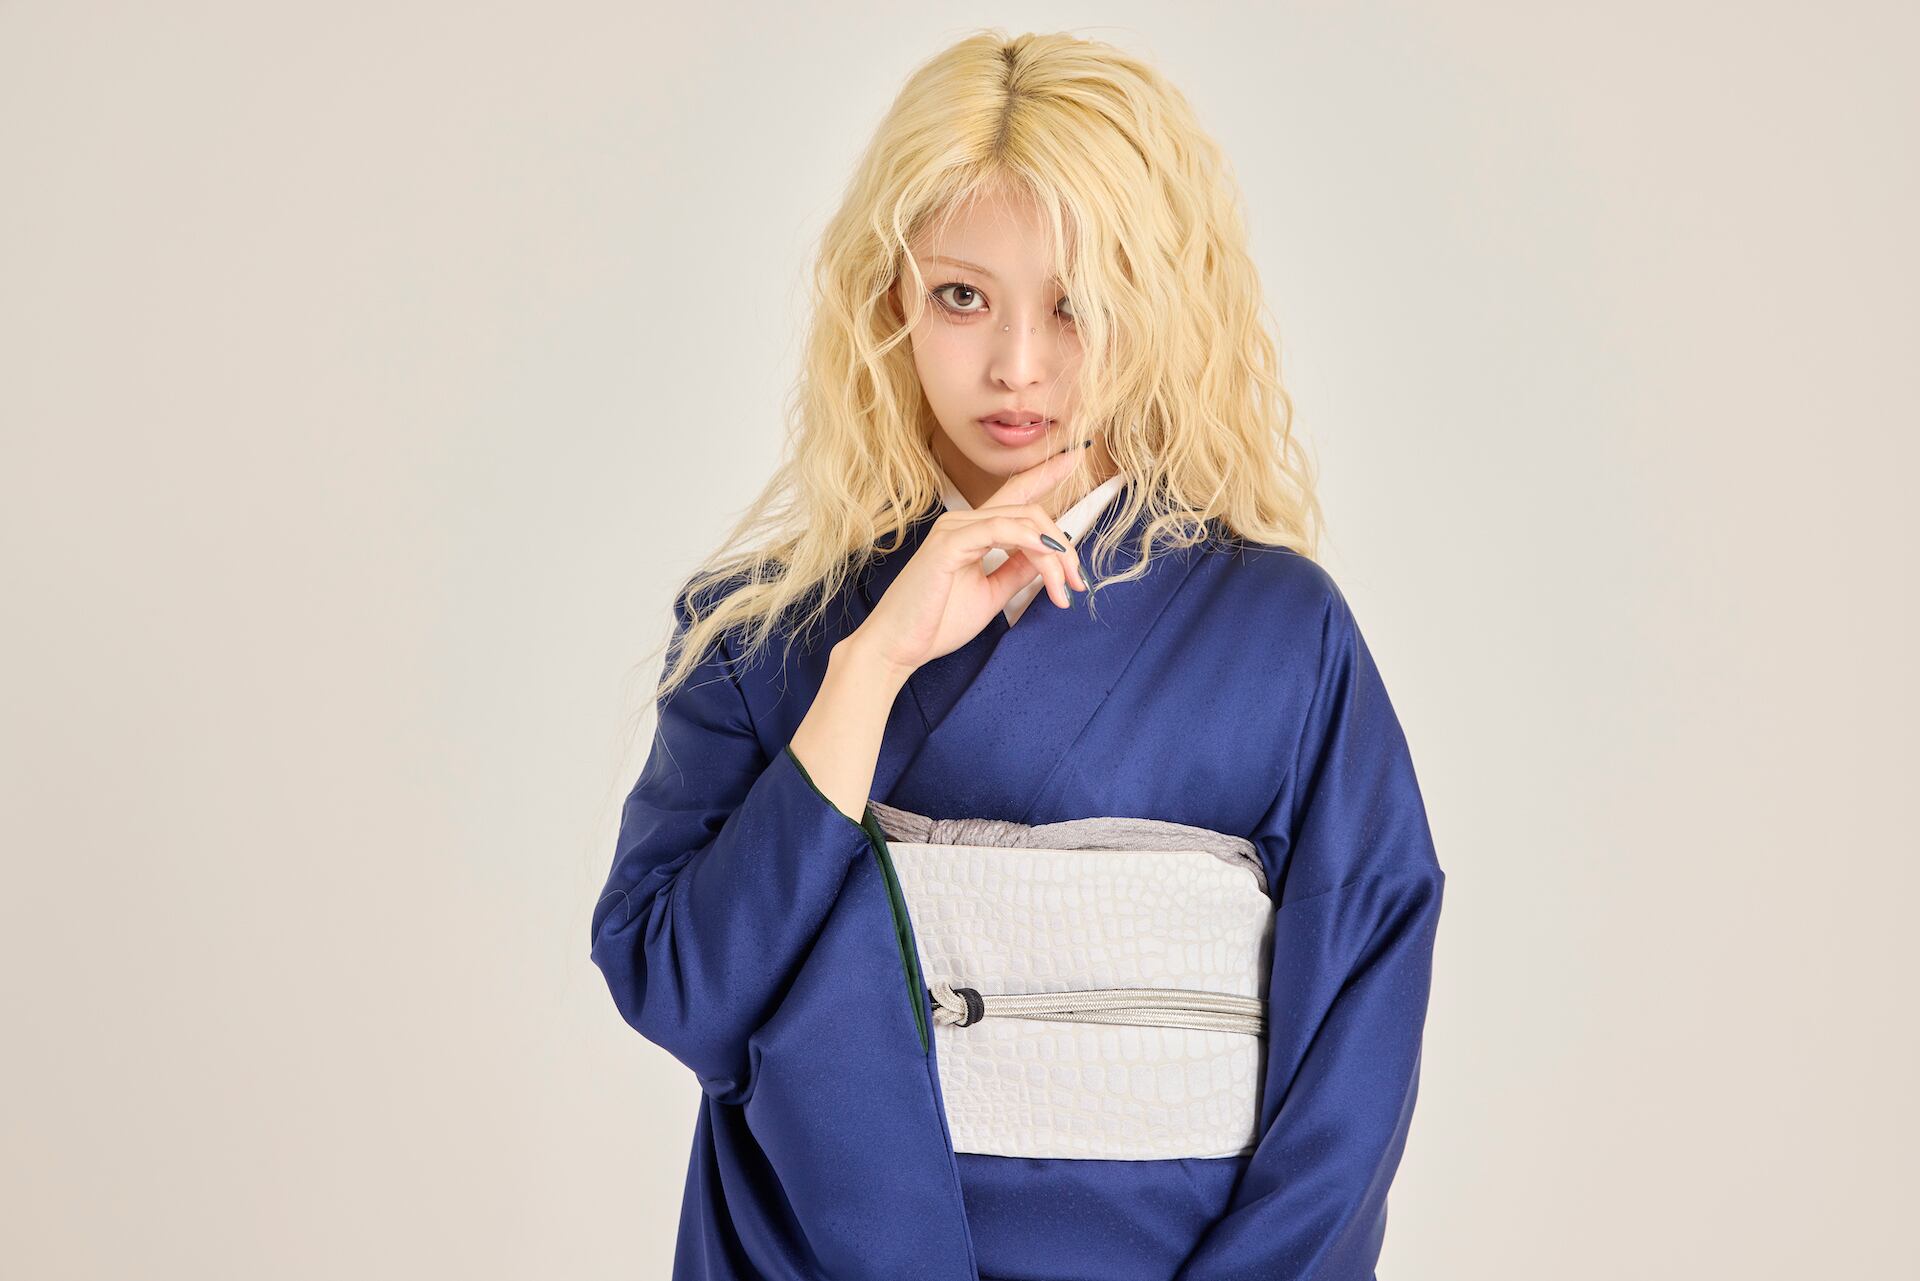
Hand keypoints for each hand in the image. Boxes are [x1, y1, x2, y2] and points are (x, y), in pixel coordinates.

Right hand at [852, 443, 1094, 678]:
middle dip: (1063, 547)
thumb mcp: (992, 593)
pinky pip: (999, 529)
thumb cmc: (936, 622)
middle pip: (1030, 513)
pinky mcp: (948, 544)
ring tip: (1066, 588)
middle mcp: (962, 522)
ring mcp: (954, 529)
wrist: (897, 647)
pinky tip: (1047, 557)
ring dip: (1054, 555)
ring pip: (1023, 521)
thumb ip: (1018, 571)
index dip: (1045, 475)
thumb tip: (1048, 555)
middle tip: (1077, 583)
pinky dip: (1030, 541)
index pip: (1015, 495)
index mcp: (972, 531)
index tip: (1074, 459)